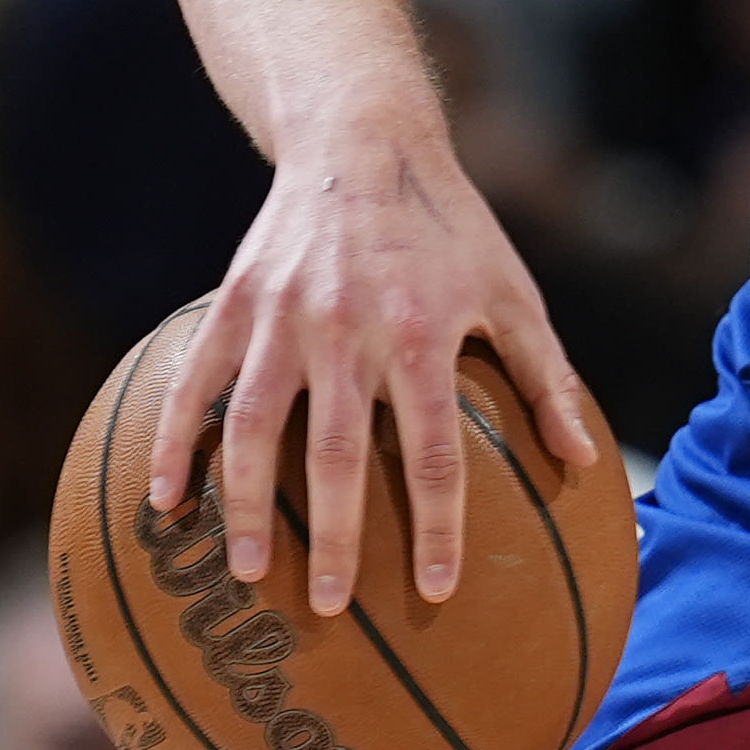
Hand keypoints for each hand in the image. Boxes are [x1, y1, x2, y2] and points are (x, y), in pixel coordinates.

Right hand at [147, 123, 602, 616]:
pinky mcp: (234, 305)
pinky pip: (194, 384)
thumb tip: (586, 458)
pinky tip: (163, 500)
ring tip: (249, 571)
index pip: (433, 452)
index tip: (434, 589)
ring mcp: (281, 320)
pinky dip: (174, 442)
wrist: (364, 143)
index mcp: (421, 336)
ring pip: (257, 429)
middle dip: (336, 537)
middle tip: (328, 606)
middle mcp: (347, 332)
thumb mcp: (515, 293)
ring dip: (249, 506)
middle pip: (339, 455)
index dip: (436, 525)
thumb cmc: (453, 229)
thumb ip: (547, 378)